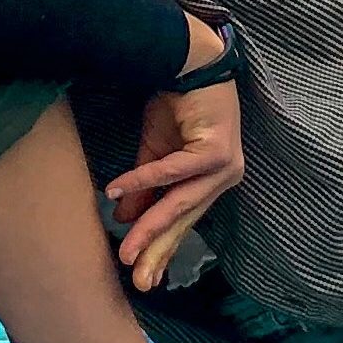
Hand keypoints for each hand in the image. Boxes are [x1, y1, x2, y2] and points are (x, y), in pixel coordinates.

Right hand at [103, 20, 241, 290]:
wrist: (192, 62)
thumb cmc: (178, 105)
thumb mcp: (155, 152)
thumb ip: (145, 188)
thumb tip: (123, 218)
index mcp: (211, 181)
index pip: (183, 222)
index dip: (162, 248)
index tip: (143, 277)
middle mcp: (224, 178)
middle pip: (185, 220)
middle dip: (158, 251)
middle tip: (138, 280)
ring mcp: (225, 165)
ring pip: (180, 203)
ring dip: (150, 227)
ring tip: (126, 250)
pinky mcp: (217, 150)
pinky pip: (173, 171)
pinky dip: (143, 181)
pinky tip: (117, 191)